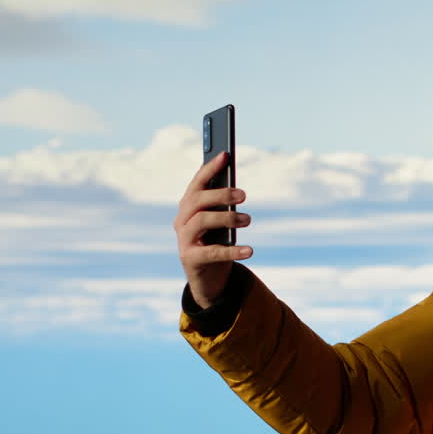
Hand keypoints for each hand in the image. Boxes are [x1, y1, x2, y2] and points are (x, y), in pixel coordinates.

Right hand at [174, 151, 252, 308]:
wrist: (208, 278)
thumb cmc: (215, 243)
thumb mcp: (220, 223)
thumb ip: (223, 207)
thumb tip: (237, 190)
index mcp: (188, 207)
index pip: (196, 184)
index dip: (209, 169)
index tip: (225, 155)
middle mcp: (182, 220)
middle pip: (197, 200)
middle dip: (220, 194)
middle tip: (243, 194)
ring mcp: (184, 240)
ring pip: (202, 221)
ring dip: (227, 217)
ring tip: (248, 219)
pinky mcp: (190, 259)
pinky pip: (212, 252)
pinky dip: (233, 250)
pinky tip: (250, 250)